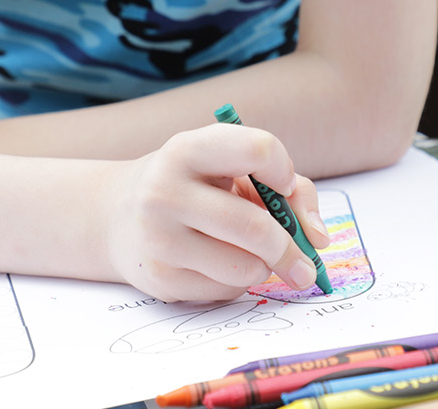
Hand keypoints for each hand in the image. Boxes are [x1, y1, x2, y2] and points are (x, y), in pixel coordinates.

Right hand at [104, 123, 329, 301]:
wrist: (118, 214)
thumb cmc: (193, 184)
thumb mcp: (228, 166)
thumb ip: (287, 188)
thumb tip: (319, 239)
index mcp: (188, 149)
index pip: (257, 150)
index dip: (282, 170)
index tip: (282, 186)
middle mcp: (165, 189)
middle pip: (254, 227)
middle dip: (289, 249)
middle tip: (303, 263)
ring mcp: (158, 237)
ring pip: (245, 267)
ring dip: (262, 266)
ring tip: (247, 252)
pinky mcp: (159, 278)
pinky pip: (225, 290)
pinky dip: (237, 281)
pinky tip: (215, 263)